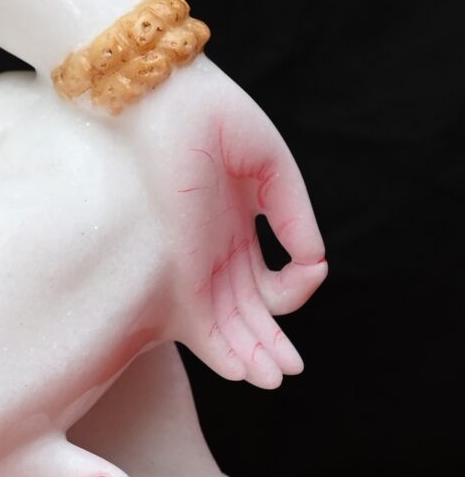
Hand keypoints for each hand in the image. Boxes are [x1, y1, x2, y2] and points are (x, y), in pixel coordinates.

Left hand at [125, 59, 327, 387]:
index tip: (309, 272)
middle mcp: (213, 249)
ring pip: (225, 326)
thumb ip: (295, 216)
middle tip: (291, 368)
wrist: (160, 98)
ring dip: (251, 356)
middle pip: (244, 312)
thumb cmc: (213, 115)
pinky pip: (198, 322)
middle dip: (269, 343)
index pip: (265, 277)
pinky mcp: (175, 267)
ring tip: (273, 378)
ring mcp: (193, 260)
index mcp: (235, 223)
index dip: (293, 287)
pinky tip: (244, 372)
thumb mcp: (271, 166)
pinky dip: (222, 350)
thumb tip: (316, 264)